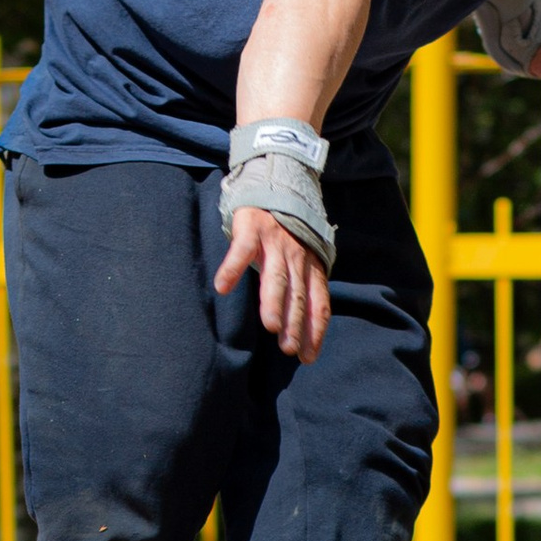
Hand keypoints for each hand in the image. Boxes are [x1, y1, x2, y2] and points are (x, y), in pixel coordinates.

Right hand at [214, 205, 331, 360]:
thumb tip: (306, 327)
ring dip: (274, 303)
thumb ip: (305, 286)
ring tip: (271, 326)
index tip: (308, 357)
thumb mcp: (304, 257)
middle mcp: (297, 256)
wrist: (274, 184)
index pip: (318, 303)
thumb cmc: (288, 230)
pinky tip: (222, 287)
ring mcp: (275, 241)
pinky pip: (241, 250)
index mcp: (311, 266)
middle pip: (298, 295)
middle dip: (296, 324)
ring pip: (276, 277)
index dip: (314, 330)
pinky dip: (232, 268)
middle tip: (290, 350)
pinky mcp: (252, 228)